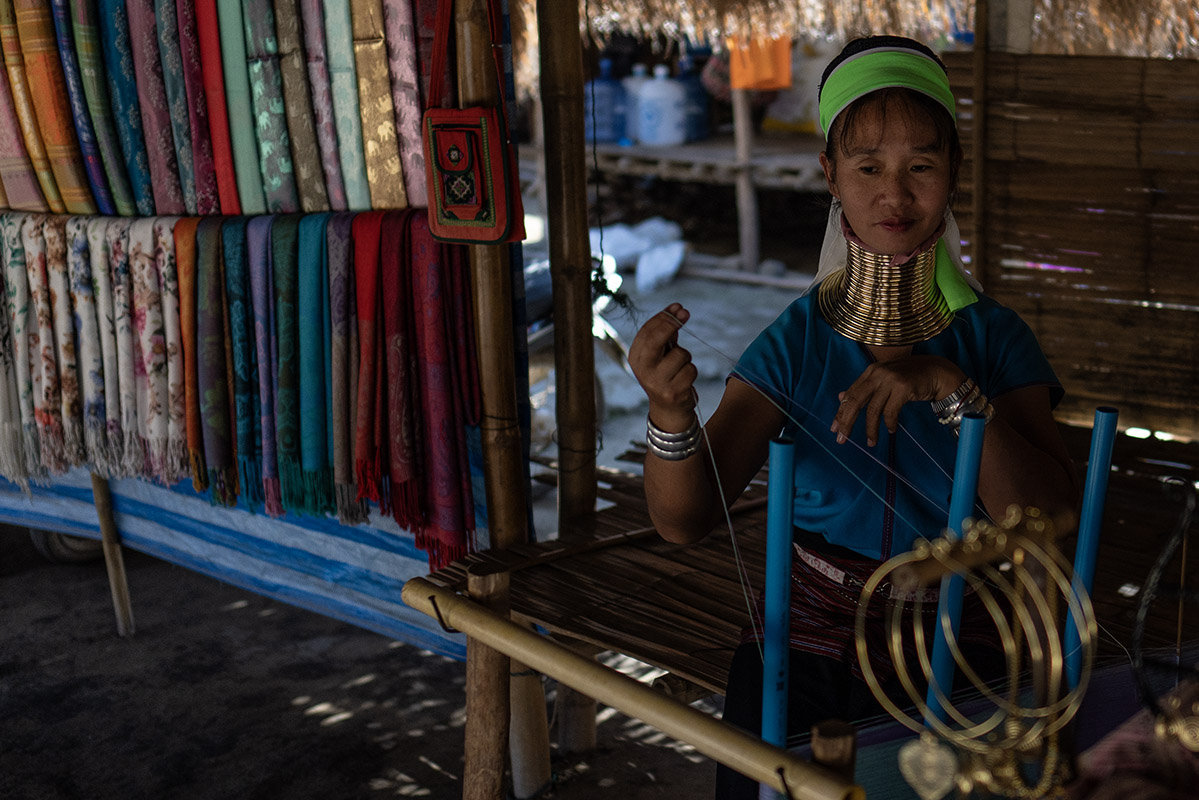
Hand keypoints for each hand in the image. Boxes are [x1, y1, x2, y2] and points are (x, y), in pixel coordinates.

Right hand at [629, 303, 698, 431]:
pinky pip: (690, 370)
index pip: (647, 332)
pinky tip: (684, 380)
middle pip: (656, 340)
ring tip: (680, 368)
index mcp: (636, 358)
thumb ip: (666, 334)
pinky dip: (691, 372)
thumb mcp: (661, 355)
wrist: (669, 410)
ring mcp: (657, 382)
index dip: (664, 317)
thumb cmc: (665, 376)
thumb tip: (678, 310)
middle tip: (685, 313)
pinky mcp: (673, 393)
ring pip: (681, 355)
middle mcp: (643, 370)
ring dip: (686, 358)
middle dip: (672, 324)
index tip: (678, 307)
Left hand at [830, 355, 964, 445]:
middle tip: (842, 439)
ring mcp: (890, 379)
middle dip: (847, 421)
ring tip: (871, 442)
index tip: (834, 429)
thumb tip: (840, 397)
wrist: (935, 371)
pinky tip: (890, 430)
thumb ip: (863, 389)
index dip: (841, 412)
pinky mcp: (903, 387)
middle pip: (855, 401)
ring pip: (873, 409)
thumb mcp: (883, 381)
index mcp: (870, 372)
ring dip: (871, 429)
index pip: (850, 395)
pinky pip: (890, 411)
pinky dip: (889, 423)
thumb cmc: (908, 378)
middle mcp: (877, 374)